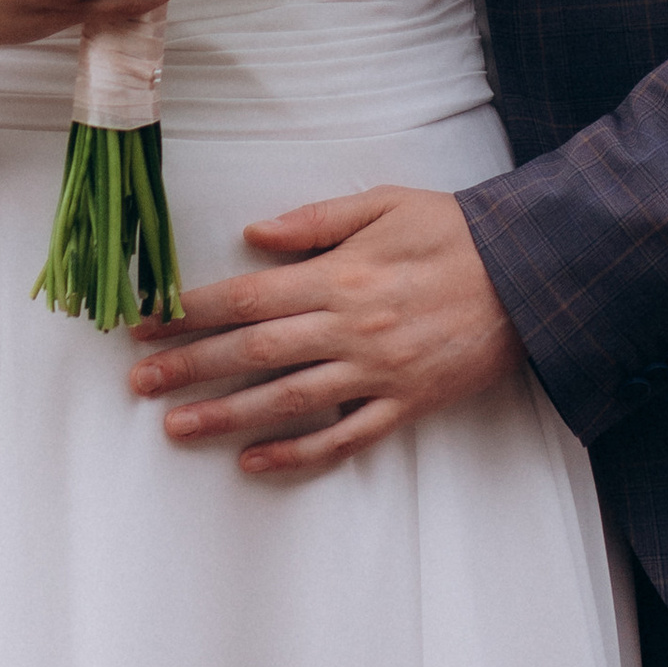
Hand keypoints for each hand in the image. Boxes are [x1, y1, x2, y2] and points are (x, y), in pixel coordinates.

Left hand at [128, 185, 522, 473]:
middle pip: (253, 353)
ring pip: (287, 402)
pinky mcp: (406, 404)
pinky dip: (298, 454)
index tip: (145, 325)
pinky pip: (344, 438)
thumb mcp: (383, 202)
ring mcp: (377, 372)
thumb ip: (314, 219)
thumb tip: (253, 234)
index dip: (190, 313)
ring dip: (226, 416)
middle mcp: (349, 328)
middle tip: (137, 384)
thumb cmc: (454, 230)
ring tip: (176, 428)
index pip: (246, 297)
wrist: (530, 275)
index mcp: (338, 275)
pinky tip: (256, 464)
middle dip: (189, 367)